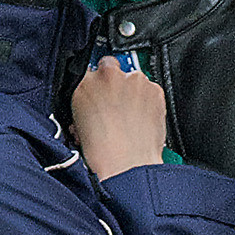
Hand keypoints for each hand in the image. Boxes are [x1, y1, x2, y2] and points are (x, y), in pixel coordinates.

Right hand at [72, 52, 168, 180]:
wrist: (127, 166)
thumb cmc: (102, 152)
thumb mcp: (79, 123)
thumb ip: (86, 102)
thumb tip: (93, 100)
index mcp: (83, 83)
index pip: (89, 70)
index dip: (96, 83)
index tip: (101, 91)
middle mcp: (108, 76)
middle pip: (111, 68)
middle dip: (115, 85)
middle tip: (116, 106)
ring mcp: (133, 81)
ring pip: (133, 79)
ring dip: (132, 93)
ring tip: (130, 117)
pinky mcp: (154, 89)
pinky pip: (151, 90)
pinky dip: (148, 100)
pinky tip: (142, 118)